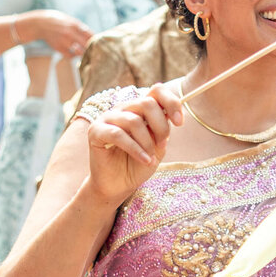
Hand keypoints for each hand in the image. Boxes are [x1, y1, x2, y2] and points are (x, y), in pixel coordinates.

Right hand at [33, 11, 93, 56]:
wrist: (41, 23)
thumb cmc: (58, 21)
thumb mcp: (70, 20)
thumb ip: (80, 27)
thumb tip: (92, 36)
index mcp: (75, 25)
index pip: (91, 35)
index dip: (97, 41)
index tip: (100, 44)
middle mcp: (71, 33)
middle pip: (87, 45)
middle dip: (92, 49)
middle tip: (94, 52)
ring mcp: (64, 41)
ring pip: (79, 52)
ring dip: (83, 54)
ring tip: (84, 54)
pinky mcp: (58, 48)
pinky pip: (70, 56)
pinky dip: (73, 56)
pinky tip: (73, 54)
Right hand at [85, 82, 183, 206]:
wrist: (118, 186)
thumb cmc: (137, 165)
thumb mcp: (156, 146)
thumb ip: (162, 128)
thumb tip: (171, 115)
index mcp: (138, 109)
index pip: (156, 91)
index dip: (172, 103)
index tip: (180, 122)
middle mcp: (123, 109)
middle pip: (147, 103)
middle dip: (160, 126)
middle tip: (162, 145)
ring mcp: (107, 118)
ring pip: (133, 120)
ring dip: (147, 142)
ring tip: (150, 158)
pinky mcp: (95, 132)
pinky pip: (118, 134)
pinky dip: (135, 149)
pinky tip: (144, 160)